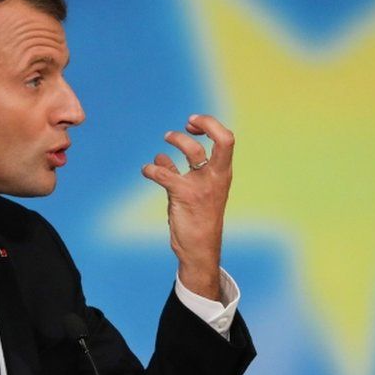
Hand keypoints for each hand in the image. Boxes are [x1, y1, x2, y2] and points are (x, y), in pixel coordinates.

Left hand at [141, 114, 233, 301]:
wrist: (199, 249)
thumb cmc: (198, 220)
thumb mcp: (197, 192)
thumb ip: (181, 173)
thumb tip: (162, 156)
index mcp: (222, 174)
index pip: (227, 140)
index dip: (211, 125)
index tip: (194, 124)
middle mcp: (216, 177)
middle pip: (222, 140)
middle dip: (204, 124)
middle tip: (184, 126)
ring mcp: (201, 186)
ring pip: (193, 151)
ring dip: (176, 140)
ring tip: (165, 140)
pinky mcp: (184, 196)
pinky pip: (164, 173)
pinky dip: (151, 168)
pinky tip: (147, 170)